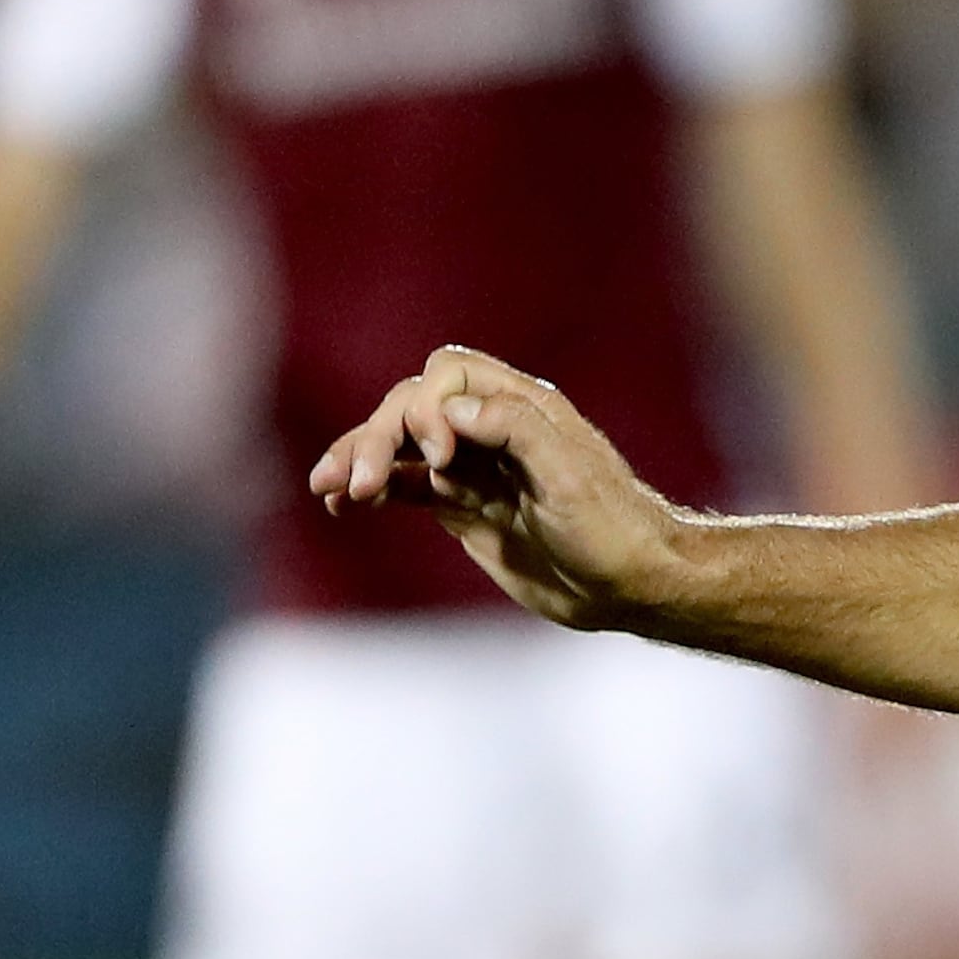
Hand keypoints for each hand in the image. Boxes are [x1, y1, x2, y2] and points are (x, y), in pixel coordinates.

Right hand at [305, 345, 681, 629]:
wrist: (631, 584)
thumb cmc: (613, 528)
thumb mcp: (571, 475)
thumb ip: (516, 429)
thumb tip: (453, 408)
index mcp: (523, 408)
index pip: (447, 374)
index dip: (427, 407)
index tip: (440, 458)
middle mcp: (494, 431)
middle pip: (413, 408)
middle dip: (377, 437)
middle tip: (356, 485)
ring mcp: (476, 470)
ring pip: (400, 447)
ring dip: (359, 459)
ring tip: (327, 489)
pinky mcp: (466, 507)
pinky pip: (407, 486)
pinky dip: (373, 489)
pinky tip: (342, 504)